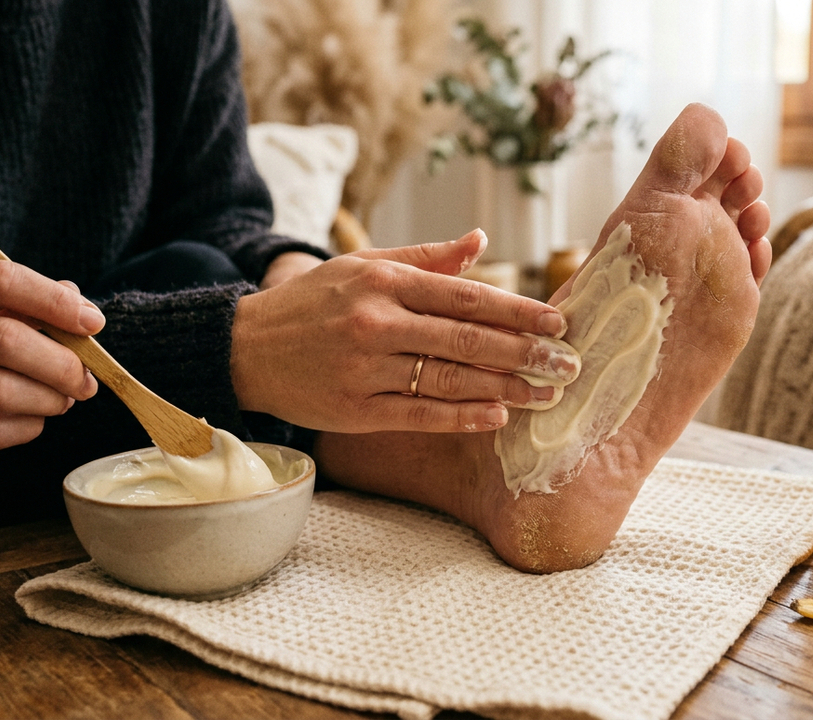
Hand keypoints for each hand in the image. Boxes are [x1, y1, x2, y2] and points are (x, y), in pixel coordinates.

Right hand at [0, 260, 101, 460]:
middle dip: (63, 363)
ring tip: (64, 399)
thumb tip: (77, 303)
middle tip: (87, 379)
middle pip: (5, 340)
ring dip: (50, 398)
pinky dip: (27, 427)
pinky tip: (33, 420)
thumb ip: (16, 301)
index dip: (55, 301)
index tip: (93, 322)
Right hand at [231, 229, 577, 432]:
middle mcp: (376, 324)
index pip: (466, 297)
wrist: (244, 348)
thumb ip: (425, 259)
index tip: (558, 323)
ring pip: (449, 380)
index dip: (517, 312)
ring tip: (545, 394)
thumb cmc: (312, 304)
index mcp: (384, 283)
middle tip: (568, 365)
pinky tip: (497, 416)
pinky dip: (462, 416)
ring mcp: (365, 370)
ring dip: (504, 388)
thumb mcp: (362, 266)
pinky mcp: (354, 411)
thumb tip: (479, 241)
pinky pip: (419, 414)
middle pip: (466, 340)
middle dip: (525, 354)